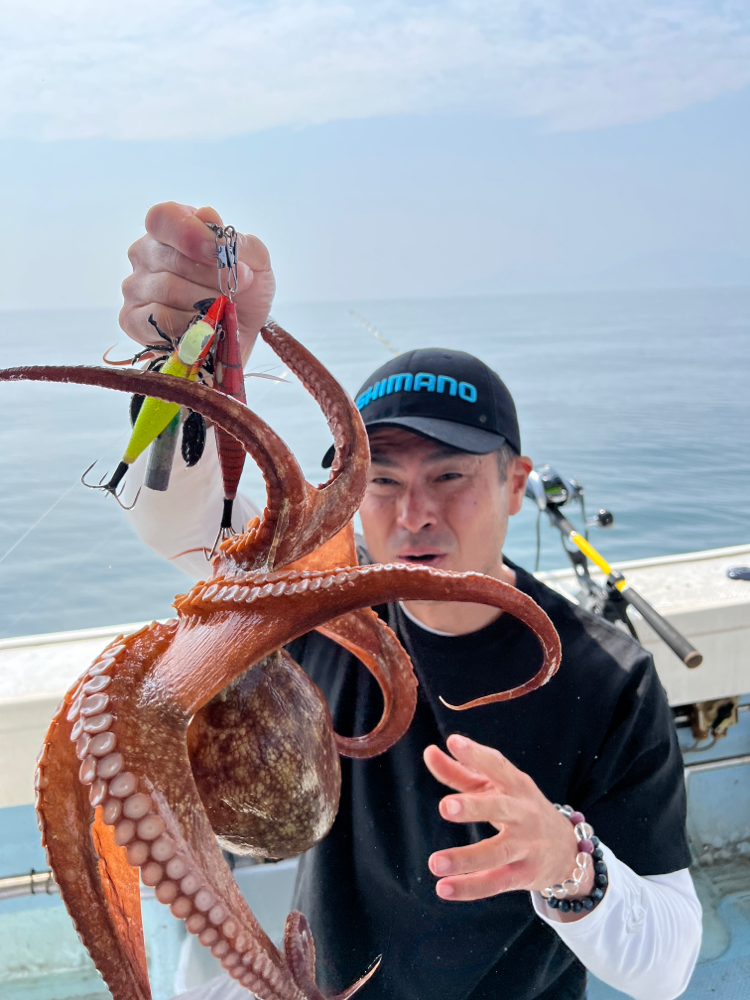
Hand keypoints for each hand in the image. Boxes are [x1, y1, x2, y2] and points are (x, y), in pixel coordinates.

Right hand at [120, 202, 275, 358]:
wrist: (240, 335)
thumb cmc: (244, 293)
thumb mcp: (255, 262)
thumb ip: (236, 240)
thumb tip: (208, 220)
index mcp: (171, 229)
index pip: (164, 218)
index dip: (192, 235)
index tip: (221, 253)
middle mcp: (146, 253)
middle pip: (173, 259)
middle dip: (212, 278)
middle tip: (234, 290)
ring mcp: (135, 286)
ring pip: (168, 290)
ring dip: (206, 304)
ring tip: (223, 309)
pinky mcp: (133, 319)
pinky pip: (161, 320)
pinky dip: (191, 326)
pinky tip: (205, 327)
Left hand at [423, 735, 593, 903]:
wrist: (568, 850)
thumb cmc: (519, 808)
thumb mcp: (495, 787)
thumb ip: (460, 771)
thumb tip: (429, 751)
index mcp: (516, 785)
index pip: (497, 766)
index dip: (476, 754)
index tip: (453, 742)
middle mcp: (523, 813)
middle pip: (500, 808)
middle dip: (474, 807)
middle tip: (444, 807)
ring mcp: (527, 845)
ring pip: (496, 852)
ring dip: (465, 859)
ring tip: (434, 863)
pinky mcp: (524, 875)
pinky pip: (496, 883)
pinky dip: (470, 888)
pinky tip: (443, 888)